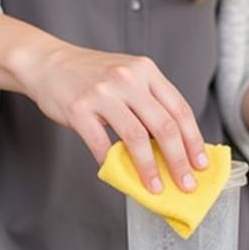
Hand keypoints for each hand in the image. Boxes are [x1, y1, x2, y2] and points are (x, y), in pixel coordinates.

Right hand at [22, 44, 207, 193]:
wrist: (47, 63)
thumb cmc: (92, 76)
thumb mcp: (128, 76)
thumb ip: (150, 102)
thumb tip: (175, 145)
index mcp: (146, 71)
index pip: (179, 109)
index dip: (193, 140)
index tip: (200, 164)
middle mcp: (128, 78)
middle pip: (164, 125)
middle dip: (179, 160)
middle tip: (186, 183)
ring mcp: (102, 92)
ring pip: (136, 137)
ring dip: (149, 168)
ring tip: (156, 187)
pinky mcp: (79, 109)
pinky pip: (101, 144)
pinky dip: (112, 163)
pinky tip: (120, 175)